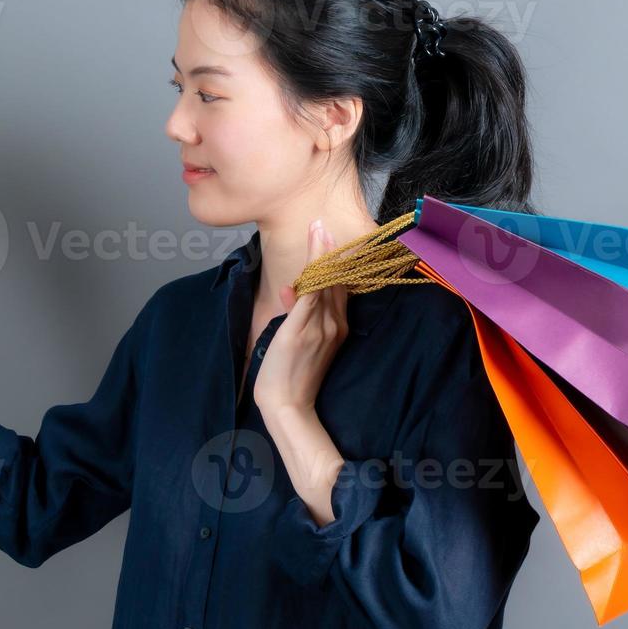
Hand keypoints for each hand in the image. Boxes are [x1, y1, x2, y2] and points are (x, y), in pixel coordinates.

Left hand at [253, 219, 348, 416]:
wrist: (288, 406)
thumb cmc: (291, 377)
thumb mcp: (299, 342)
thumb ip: (297, 314)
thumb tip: (290, 289)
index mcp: (336, 328)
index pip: (339, 288)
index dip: (336, 263)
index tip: (330, 239)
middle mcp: (334, 324)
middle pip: (335, 281)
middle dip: (330, 251)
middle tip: (323, 222)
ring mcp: (320, 325)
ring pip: (325, 282)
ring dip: (322, 252)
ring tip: (319, 227)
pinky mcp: (303, 328)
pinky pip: (312, 291)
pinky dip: (314, 267)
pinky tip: (314, 248)